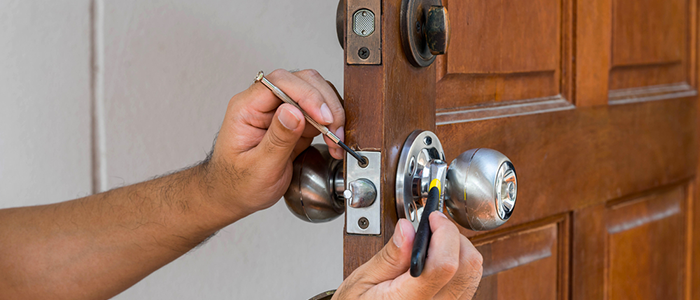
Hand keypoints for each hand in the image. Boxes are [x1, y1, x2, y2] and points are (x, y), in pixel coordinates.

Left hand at [202, 69, 345, 218]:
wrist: (235, 196)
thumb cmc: (238, 183)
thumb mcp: (258, 167)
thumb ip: (277, 139)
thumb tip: (293, 111)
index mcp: (247, 108)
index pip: (279, 82)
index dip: (306, 94)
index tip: (322, 117)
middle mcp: (264, 104)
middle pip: (302, 81)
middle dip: (324, 103)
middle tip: (333, 130)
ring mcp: (281, 111)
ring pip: (315, 94)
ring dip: (331, 114)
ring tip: (335, 139)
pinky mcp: (295, 122)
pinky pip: (318, 113)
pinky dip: (331, 125)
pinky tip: (333, 142)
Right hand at [333, 213, 482, 299]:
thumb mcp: (362, 281)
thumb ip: (389, 257)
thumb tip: (407, 229)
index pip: (445, 264)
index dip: (444, 232)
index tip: (432, 218)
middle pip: (467, 264)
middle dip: (452, 235)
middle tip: (431, 227)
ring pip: (473, 271)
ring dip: (458, 248)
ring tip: (432, 243)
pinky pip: (468, 282)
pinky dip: (458, 263)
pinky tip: (436, 259)